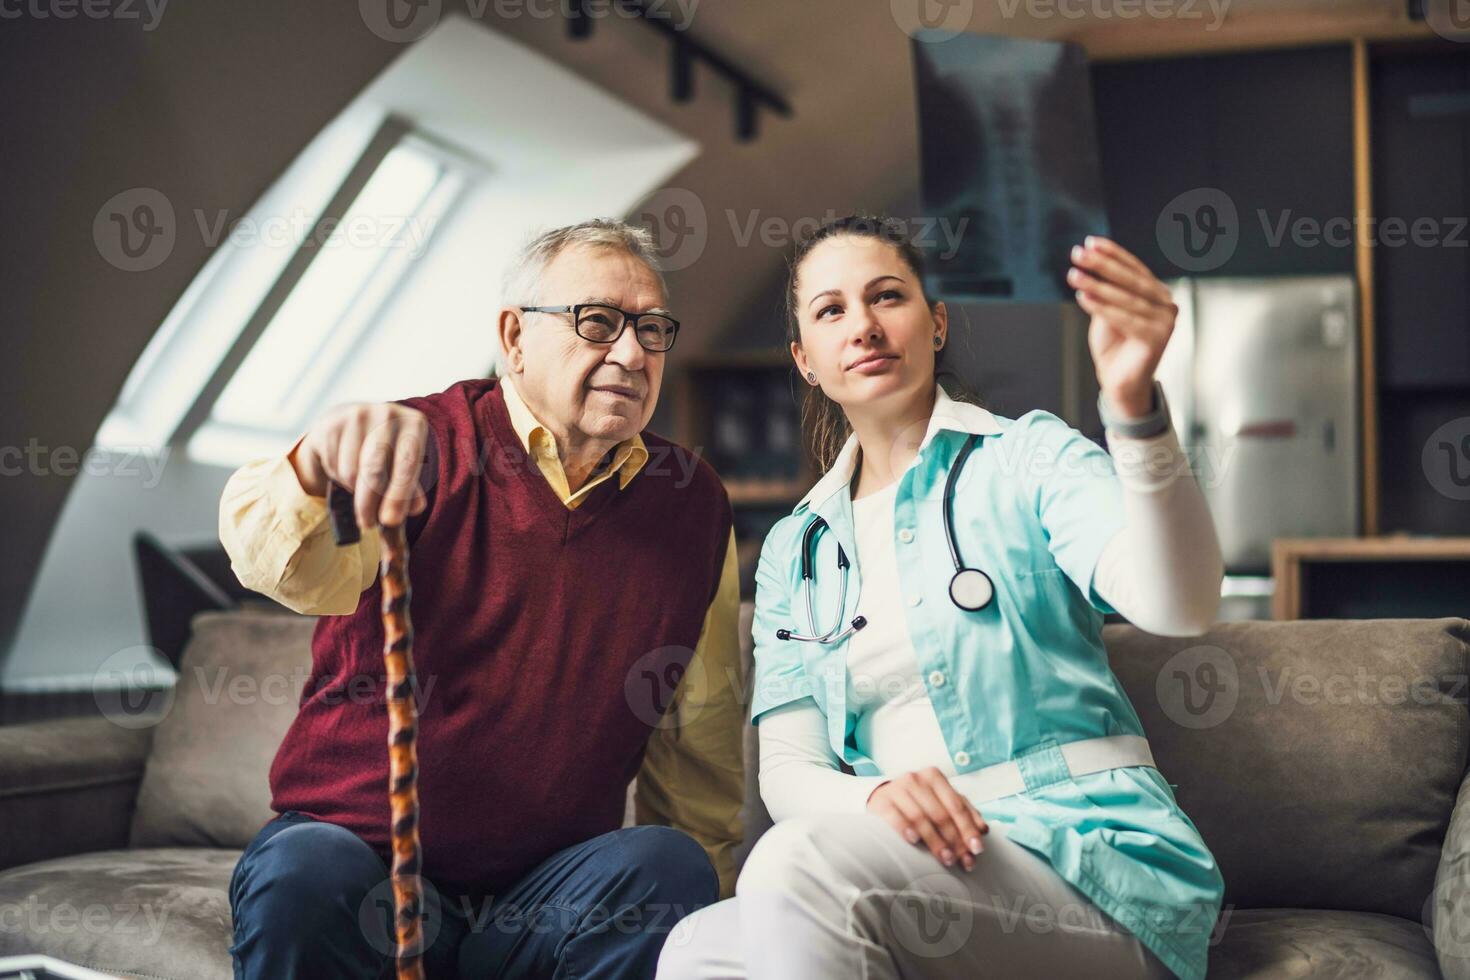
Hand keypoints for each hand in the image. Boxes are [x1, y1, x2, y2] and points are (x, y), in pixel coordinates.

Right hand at [290, 403, 429, 529]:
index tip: (390, 521)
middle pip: (375, 469)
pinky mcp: (332, 423)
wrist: (348, 424)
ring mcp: (357, 415)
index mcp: (414, 423)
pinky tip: (344, 470)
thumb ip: (410, 489)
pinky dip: (338, 477)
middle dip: (370, 503)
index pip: (407, 463)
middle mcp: (388, 413)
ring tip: (359, 489)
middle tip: (368, 524)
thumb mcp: (402, 465)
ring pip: (351, 471)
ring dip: (354, 490)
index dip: (399, 495)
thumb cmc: (384, 450)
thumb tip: (416, 508)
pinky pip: (334, 464)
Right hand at [865, 768, 989, 870]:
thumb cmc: (918, 802)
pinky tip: (914, 841)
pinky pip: (894, 816)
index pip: (956, 806)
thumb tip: (983, 830)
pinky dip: (905, 829)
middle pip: (940, 814)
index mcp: (934, 777)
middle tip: (963, 861)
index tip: (977, 849)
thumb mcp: (940, 801)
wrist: (882, 797)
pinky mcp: (881, 802)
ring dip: (935, 841)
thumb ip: (963, 812)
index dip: (968, 829)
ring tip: (946, 859)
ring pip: (921, 818)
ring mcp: (897, 790)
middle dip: (955, 841)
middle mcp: (916, 779)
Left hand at [1068, 236, 1177, 418]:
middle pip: (1131, 280)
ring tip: (1074, 275)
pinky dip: (1102, 307)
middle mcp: (1167, 304)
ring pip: (1127, 299)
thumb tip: (1092, 260)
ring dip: (1097, 286)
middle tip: (1078, 254)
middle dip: (1102, 265)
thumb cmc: (1113, 344)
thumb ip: (1106, 289)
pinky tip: (1083, 297)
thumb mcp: (1106, 310)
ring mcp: (1166, 322)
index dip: (1113, 254)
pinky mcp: (1159, 338)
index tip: (1089, 242)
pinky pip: (1126, 319)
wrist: (1118, 381)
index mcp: (1157, 293)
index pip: (1134, 268)